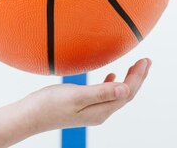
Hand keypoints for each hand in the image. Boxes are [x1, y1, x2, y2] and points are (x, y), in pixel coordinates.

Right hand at [21, 58, 151, 131]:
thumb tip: (126, 89)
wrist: (29, 116)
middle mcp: (99, 113)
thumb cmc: (49, 105)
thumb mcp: (77, 96)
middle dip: (138, 77)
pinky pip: (105, 94)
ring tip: (135, 66)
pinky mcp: (83, 106)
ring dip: (128, 79)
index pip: (127, 93)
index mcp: (101, 111)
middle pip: (125, 94)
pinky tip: (111, 75)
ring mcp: (91, 110)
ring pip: (117, 93)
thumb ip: (101, 92)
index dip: (138, 76)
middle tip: (146, 60)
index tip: (145, 60)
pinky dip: (112, 83)